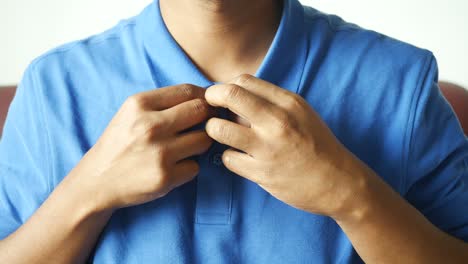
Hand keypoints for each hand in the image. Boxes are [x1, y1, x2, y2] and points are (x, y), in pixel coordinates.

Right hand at [69, 84, 214, 211]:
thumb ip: (163, 102)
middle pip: (201, 111)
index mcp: (140, 104)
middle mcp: (150, 126)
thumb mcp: (131, 112)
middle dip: (208, 117)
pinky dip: (189, 167)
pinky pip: (195, 167)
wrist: (97, 180)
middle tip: (204, 125)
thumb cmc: (120, 143)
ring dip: (200, 143)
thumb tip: (205, 97)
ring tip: (186, 147)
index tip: (207, 104)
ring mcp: (159, 152)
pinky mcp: (165, 177)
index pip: (188, 90)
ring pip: (204, 140)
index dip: (204, 96)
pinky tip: (174, 167)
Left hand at [204, 75, 368, 218]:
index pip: (243, 81)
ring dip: (214, 130)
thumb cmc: (317, 144)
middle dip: (211, 99)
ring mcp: (268, 148)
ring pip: (218, 129)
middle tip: (210, 110)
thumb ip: (271, 101)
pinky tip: (240, 158)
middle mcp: (277, 121)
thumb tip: (235, 95)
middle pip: (228, 95)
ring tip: (222, 134)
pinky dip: (229, 157)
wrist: (338, 182)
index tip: (224, 98)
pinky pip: (228, 158)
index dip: (226, 87)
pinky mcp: (261, 173)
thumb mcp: (301, 112)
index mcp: (288, 102)